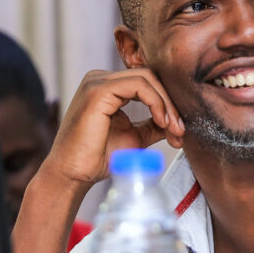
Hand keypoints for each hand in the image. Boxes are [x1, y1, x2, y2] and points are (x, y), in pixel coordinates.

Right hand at [42, 69, 184, 187]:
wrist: (73, 175)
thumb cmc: (97, 158)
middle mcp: (99, 79)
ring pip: (147, 78)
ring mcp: (97, 82)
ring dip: (166, 104)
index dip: (167, 103)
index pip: (146, 83)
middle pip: (149, 77)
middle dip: (170, 103)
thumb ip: (153, 125)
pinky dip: (156, 102)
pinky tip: (162, 122)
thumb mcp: (134, 137)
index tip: (179, 132)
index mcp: (107, 87)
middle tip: (180, 131)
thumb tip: (176, 122)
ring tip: (173, 129)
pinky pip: (139, 86)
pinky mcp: (98, 91)